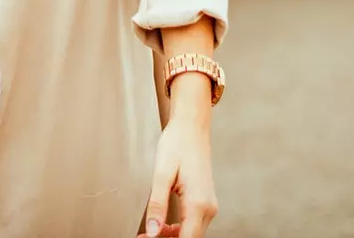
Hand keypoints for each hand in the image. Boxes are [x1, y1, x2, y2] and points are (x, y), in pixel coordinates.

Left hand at [140, 100, 217, 237]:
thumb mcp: (161, 173)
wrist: (191, 127)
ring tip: (150, 231)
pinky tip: (163, 223)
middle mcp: (208, 207)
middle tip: (145, 236)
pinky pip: (193, 223)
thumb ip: (157, 204)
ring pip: (192, 233)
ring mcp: (208, 204)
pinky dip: (179, 228)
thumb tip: (152, 230)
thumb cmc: (178, 143)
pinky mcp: (204, 201)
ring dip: (172, 237)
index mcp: (198, 202)